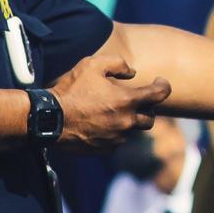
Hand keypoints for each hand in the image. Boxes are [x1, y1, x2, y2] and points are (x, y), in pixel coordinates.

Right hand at [50, 54, 171, 150]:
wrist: (49, 119)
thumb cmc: (71, 90)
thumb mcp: (93, 65)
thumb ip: (118, 63)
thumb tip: (132, 73)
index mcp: (127, 101)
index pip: (160, 95)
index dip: (164, 86)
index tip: (160, 82)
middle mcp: (126, 122)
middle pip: (150, 119)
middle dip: (147, 109)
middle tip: (136, 100)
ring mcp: (116, 138)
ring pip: (133, 131)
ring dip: (129, 121)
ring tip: (114, 111)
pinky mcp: (106, 149)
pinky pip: (118, 141)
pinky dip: (115, 132)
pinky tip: (102, 123)